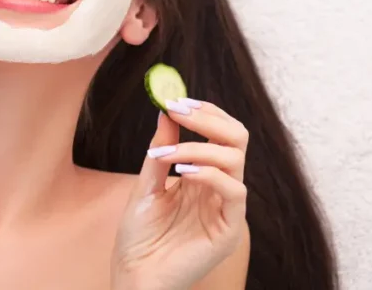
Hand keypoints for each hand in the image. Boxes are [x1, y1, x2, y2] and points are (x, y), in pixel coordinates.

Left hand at [111, 100, 249, 289]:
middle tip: (178, 110)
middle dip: (208, 118)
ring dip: (199, 147)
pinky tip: (184, 173)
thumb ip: (160, 149)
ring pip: (235, 159)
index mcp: (202, 174)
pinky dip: (211, 174)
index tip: (174, 100)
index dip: (203, 112)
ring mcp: (226, 208)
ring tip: (168, 154)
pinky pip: (236, 191)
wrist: (136, 274)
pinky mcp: (229, 229)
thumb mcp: (146, 183)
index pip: (220, 132)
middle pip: (236, 138)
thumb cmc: (139, 235)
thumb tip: (166, 111)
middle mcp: (219, 187)